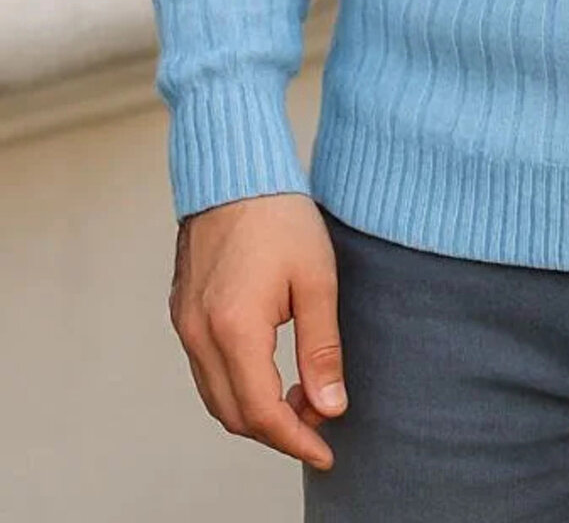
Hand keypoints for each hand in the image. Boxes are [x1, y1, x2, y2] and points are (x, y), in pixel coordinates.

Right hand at [167, 191, 347, 470]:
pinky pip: (206, 370)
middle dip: (279, 429)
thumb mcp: (317, 280)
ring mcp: (185, 324)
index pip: (262, 413)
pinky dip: (237, 385)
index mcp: (233, 329)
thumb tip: (331, 407)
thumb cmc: (280, 214)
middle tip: (321, 418)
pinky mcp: (183, 312)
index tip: (326, 453)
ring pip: (216, 396)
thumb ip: (322, 348)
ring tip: (302, 394)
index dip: (296, 441)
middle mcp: (199, 334)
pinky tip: (271, 371)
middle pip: (234, 415)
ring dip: (256, 409)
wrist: (235, 168)